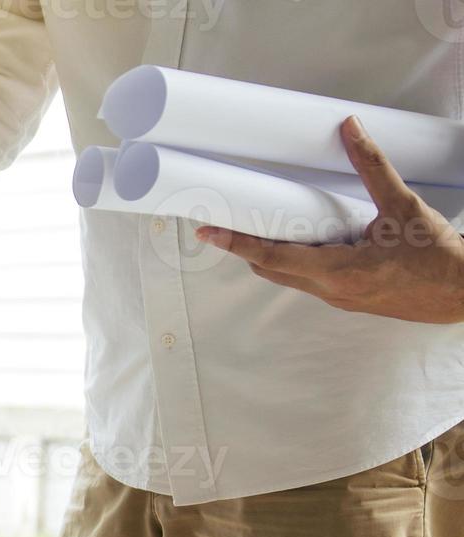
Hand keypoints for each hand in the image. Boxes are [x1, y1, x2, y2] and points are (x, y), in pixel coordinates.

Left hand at [197, 116, 463, 322]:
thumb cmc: (439, 256)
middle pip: (271, 269)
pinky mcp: (350, 298)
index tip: (207, 231)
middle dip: (246, 246)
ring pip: (290, 276)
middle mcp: (330, 291)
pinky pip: (311, 279)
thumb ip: (372, 166)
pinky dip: (297, 260)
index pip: (271, 257)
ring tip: (258, 224)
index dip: (236, 242)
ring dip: (272, 253)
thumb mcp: (404, 206)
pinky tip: (304, 240)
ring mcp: (339, 298)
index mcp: (337, 272)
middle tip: (224, 222)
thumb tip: (350, 129)